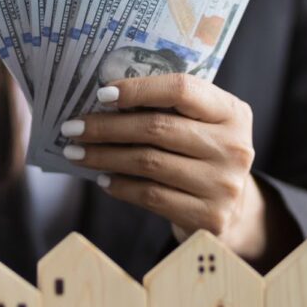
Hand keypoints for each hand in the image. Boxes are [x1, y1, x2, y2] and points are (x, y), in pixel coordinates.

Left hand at [61, 74, 271, 260]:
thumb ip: (169, 110)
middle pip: (158, 128)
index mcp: (233, 112)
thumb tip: (104, 100)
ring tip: (78, 153)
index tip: (102, 94)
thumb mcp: (202, 125)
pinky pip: (152, 196)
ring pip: (149, 163)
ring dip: (105, 156)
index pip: (182, 89)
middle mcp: (234, 147)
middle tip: (73, 128)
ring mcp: (224, 184)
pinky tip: (103, 179)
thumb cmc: (204, 156)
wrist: (233, 210)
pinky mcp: (209, 217)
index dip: (138, 89)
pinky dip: (121, 186)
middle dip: (107, 127)